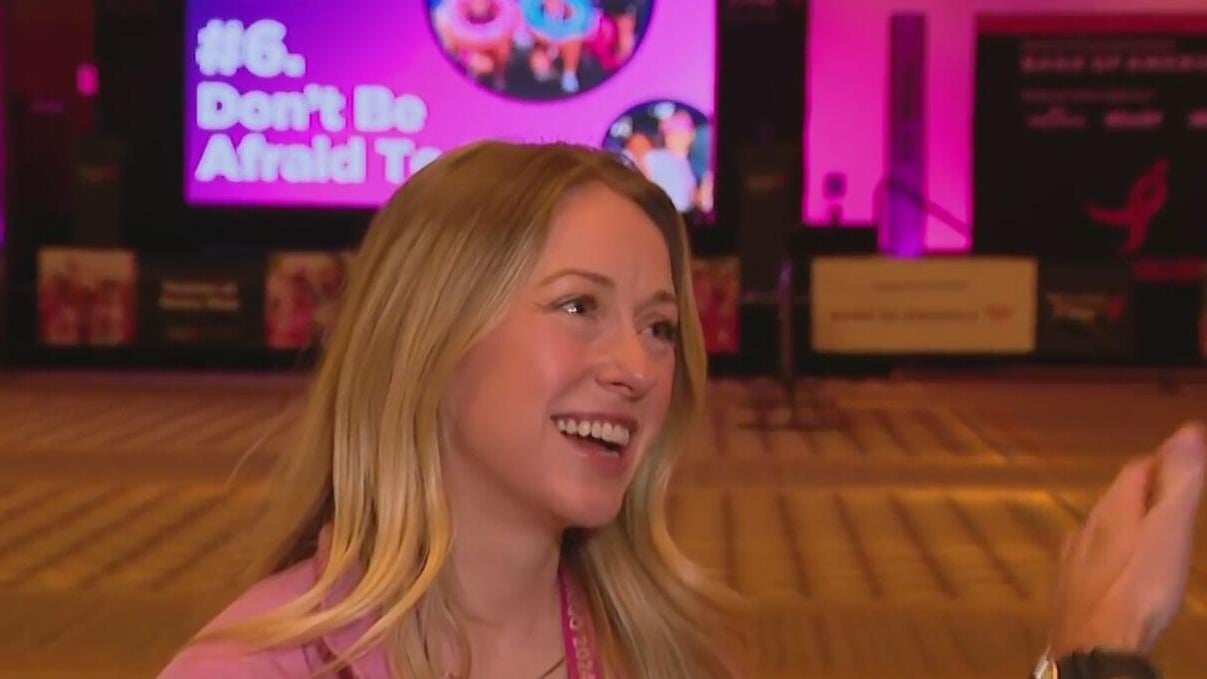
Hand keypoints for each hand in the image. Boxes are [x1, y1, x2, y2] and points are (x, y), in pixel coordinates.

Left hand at [1048, 423, 1205, 657]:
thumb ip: (1178, 483)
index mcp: (1112, 509)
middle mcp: (1086, 527)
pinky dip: (1112, 553)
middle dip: (1143, 491)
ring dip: (1125, 522)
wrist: (1094, 645)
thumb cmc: (1139, 586)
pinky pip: (1092, 559)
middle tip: (1168, 490)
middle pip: (1116, 498)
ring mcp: (1073, 559)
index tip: (1183, 456)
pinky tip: (1118, 570)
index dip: (1161, 460)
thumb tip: (1189, 431)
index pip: (1136, 470)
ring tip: (1148, 528)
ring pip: (1101, 528)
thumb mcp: (1168, 530)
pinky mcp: (1070, 590)